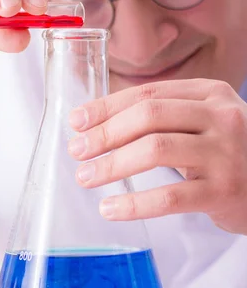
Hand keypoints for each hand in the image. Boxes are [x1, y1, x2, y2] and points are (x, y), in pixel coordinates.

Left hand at [67, 78, 246, 234]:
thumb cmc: (225, 152)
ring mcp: (225, 153)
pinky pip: (170, 197)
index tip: (77, 121)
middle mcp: (220, 117)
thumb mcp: (202, 121)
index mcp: (209, 94)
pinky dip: (134, 204)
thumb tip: (96, 122)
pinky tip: (110, 209)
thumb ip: (162, 115)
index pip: (146, 94)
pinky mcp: (225, 190)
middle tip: (77, 150)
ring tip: (86, 177)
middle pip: (148, 116)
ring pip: (155, 150)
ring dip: (111, 164)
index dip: (106, 107)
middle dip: (104, 133)